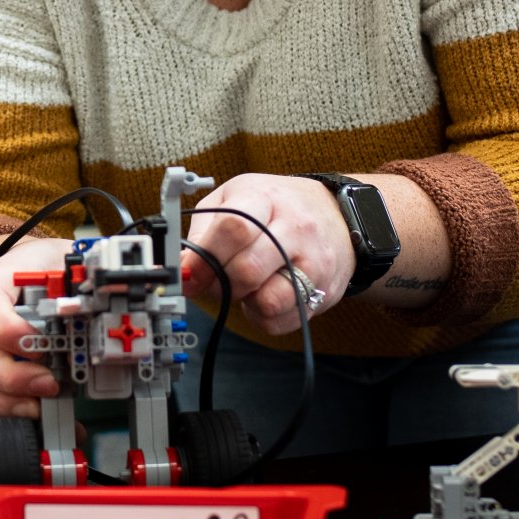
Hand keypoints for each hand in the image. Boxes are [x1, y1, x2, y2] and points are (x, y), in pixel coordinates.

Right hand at [0, 235, 69, 418]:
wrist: (29, 270)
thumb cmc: (45, 270)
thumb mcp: (64, 265)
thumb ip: (78, 286)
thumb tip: (100, 316)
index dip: (10, 331)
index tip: (41, 347)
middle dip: (14, 377)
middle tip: (51, 384)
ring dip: (8, 399)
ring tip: (43, 406)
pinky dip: (5, 409)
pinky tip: (35, 412)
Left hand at [179, 174, 352, 336]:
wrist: (336, 213)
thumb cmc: (276, 206)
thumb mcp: (234, 198)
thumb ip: (203, 230)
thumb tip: (183, 270)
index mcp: (266, 198)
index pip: (235, 228)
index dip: (205, 257)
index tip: (190, 272)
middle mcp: (296, 228)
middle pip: (247, 270)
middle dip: (220, 283)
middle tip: (216, 279)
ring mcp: (315, 261)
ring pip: (267, 301)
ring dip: (244, 301)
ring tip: (245, 285)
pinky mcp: (324, 291)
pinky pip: (281, 320)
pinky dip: (262, 315)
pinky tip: (264, 293)